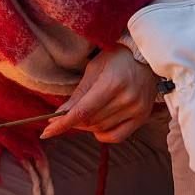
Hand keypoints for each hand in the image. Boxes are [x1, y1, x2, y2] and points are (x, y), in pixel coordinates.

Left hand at [40, 45, 158, 142]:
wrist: (148, 57)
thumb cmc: (117, 58)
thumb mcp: (94, 69)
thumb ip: (78, 94)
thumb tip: (59, 114)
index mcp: (112, 83)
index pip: (82, 111)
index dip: (63, 123)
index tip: (47, 132)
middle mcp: (126, 99)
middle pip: (90, 122)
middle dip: (72, 121)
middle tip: (63, 115)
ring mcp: (137, 110)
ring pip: (101, 129)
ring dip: (86, 126)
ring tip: (83, 114)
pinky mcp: (143, 117)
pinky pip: (117, 137)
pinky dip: (102, 135)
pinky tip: (97, 125)